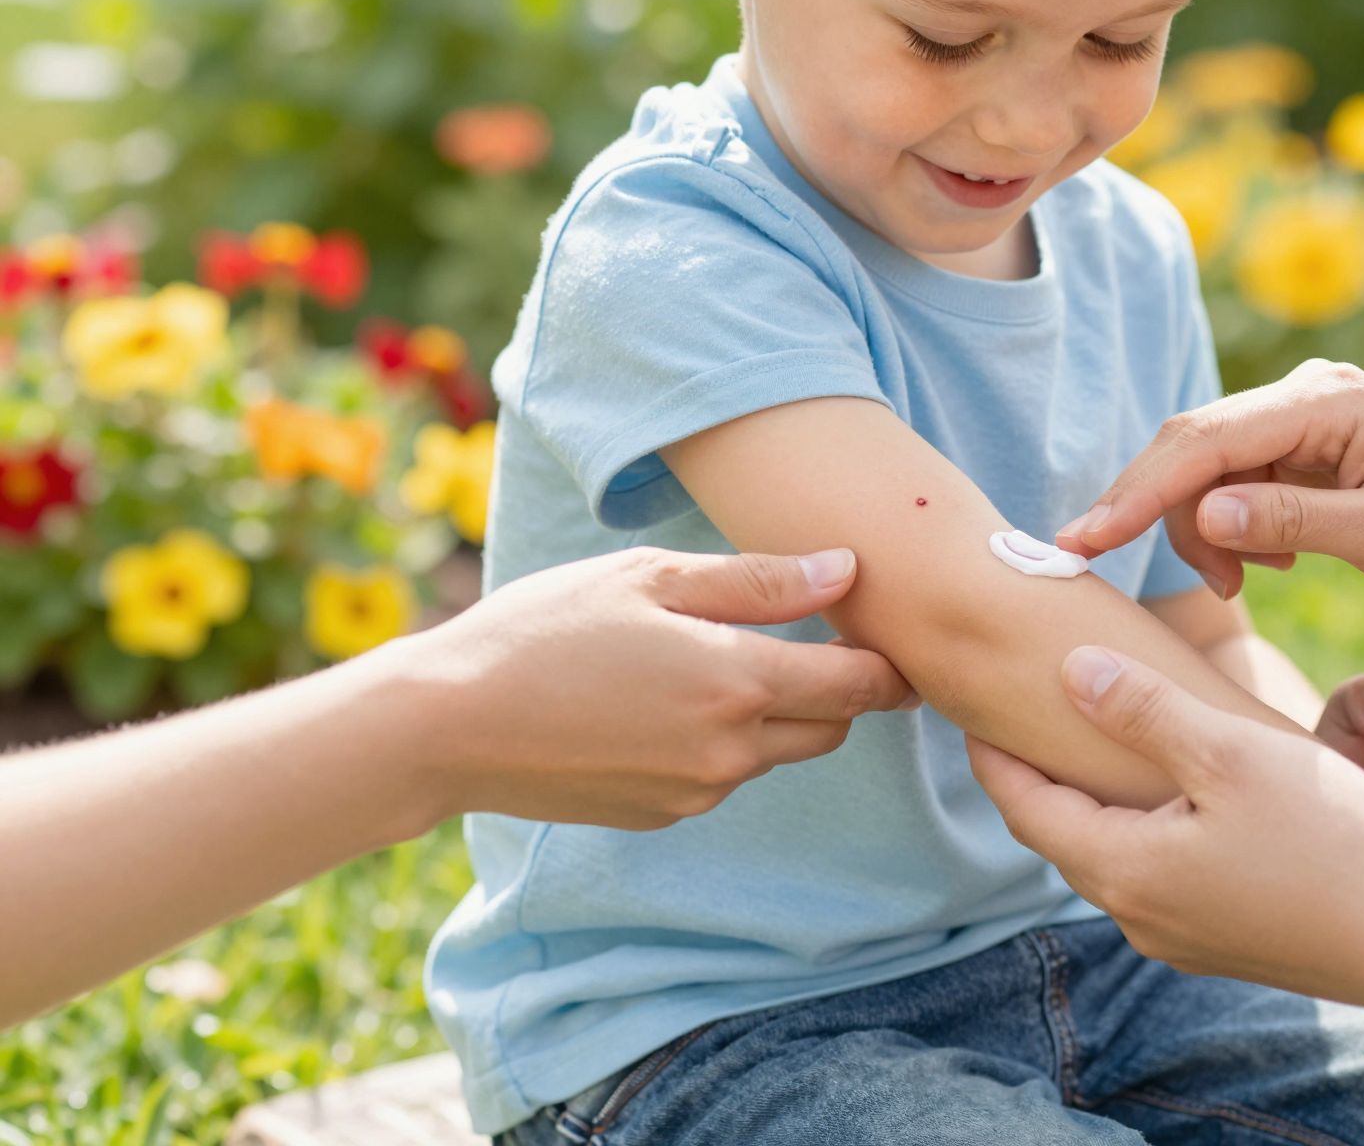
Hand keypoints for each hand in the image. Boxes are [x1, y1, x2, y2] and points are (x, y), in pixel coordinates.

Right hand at [409, 546, 915, 827]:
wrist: (448, 725)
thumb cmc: (545, 629)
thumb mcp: (651, 577)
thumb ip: (758, 580)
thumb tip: (845, 570)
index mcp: (737, 681)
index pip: (858, 685)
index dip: (888, 665)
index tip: (894, 639)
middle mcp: (730, 749)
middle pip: (831, 727)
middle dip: (834, 687)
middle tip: (809, 637)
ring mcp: (696, 790)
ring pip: (776, 752)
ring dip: (774, 713)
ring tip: (716, 658)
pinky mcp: (663, 814)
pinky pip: (722, 775)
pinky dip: (722, 742)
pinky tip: (666, 701)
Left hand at [970, 645, 1363, 1002]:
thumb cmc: (1332, 840)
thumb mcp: (1228, 753)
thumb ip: (1142, 711)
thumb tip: (1067, 670)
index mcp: (1126, 870)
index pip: (1026, 806)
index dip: (993, 753)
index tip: (968, 702)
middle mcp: (1141, 916)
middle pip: (1062, 834)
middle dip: (1036, 774)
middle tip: (1019, 711)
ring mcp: (1185, 937)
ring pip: (1112, 854)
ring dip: (1093, 800)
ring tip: (1089, 738)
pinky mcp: (1227, 941)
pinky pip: (1158, 873)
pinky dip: (1142, 824)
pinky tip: (1170, 789)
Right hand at [1054, 359, 1363, 603]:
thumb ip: (1291, 522)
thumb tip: (1202, 515)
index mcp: (1326, 402)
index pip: (1205, 441)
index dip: (1136, 491)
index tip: (1082, 541)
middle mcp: (1306, 394)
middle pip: (1194, 448)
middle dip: (1157, 513)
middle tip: (1130, 576)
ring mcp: (1305, 417)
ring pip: (1210, 471)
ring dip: (1204, 530)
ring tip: (1245, 584)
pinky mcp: (1308, 446)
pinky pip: (1240, 483)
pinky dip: (1234, 528)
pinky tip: (1270, 565)